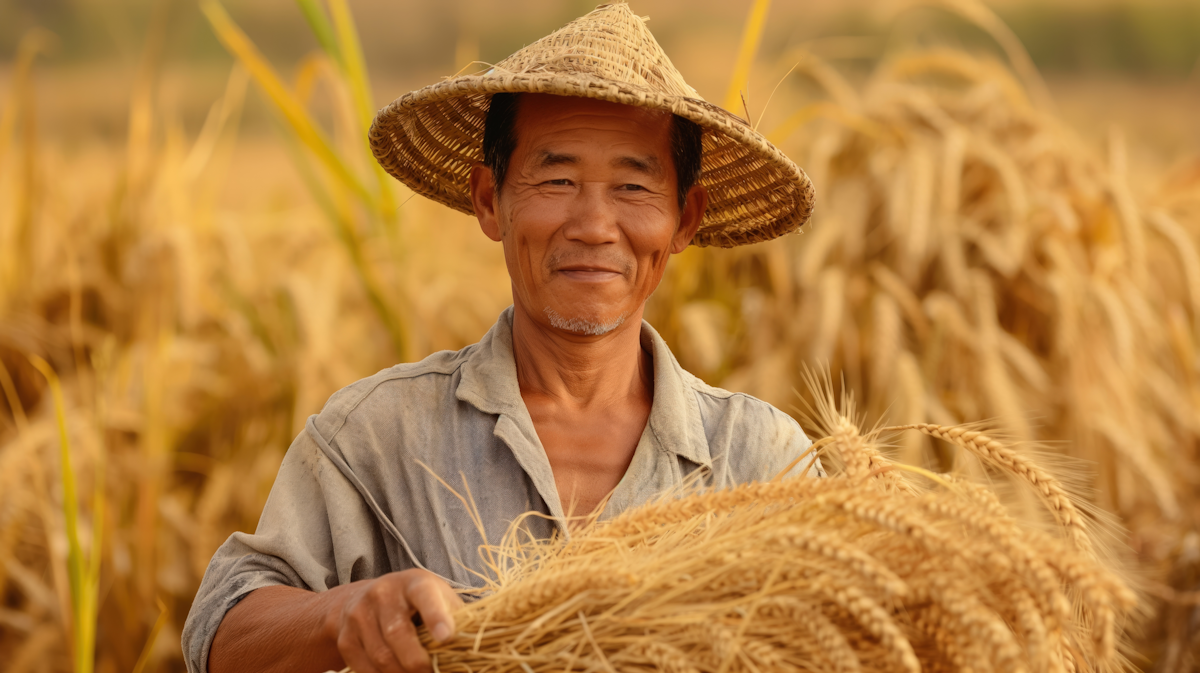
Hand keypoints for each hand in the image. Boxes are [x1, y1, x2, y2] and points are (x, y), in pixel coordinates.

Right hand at [327, 569, 463, 672]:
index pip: (425, 596)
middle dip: (417, 663)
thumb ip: (456, 616)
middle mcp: (383, 594)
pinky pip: (364, 668)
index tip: (447, 637)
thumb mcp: (437, 597)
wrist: (363, 599)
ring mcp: (360, 615)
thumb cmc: (414, 602)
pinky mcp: (346, 638)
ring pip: (381, 657)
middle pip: (398, 634)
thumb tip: (476, 645)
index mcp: (414, 583)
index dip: (436, 616)